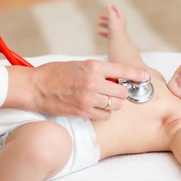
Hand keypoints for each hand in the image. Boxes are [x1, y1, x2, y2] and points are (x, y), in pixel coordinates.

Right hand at [6, 60, 147, 119]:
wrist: (35, 87)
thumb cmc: (55, 73)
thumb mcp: (78, 64)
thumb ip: (96, 70)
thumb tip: (113, 76)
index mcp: (93, 66)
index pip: (122, 70)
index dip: (137, 75)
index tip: (145, 77)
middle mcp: (93, 81)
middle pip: (122, 92)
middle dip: (121, 94)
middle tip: (115, 94)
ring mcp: (88, 97)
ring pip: (115, 106)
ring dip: (113, 105)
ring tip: (105, 102)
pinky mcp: (82, 111)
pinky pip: (104, 116)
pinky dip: (104, 114)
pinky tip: (97, 110)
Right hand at [97, 4, 125, 38]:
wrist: (117, 40)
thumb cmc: (116, 28)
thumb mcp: (112, 17)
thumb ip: (110, 11)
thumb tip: (109, 5)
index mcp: (121, 19)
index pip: (118, 12)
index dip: (115, 8)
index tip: (110, 5)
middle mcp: (119, 25)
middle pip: (112, 19)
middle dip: (106, 17)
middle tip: (99, 16)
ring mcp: (116, 31)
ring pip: (109, 26)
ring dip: (103, 24)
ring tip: (98, 24)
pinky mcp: (112, 37)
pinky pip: (106, 34)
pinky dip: (101, 32)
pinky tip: (97, 32)